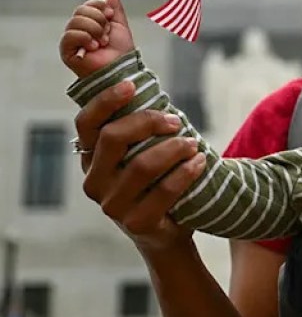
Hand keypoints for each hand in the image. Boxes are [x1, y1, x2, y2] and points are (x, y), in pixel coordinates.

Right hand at [59, 0, 135, 77]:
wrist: (120, 68)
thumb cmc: (121, 51)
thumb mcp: (120, 27)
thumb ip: (115, 10)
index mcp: (90, 23)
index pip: (88, 5)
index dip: (99, 6)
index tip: (110, 14)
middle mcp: (78, 29)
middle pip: (81, 10)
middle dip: (98, 19)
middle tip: (107, 32)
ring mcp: (71, 40)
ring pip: (76, 21)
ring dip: (94, 30)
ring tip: (102, 42)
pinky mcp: (66, 51)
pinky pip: (70, 35)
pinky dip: (85, 38)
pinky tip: (93, 47)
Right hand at [74, 79, 205, 252]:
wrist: (167, 231)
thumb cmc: (156, 180)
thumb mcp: (142, 152)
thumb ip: (140, 126)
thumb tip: (147, 84)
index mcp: (91, 158)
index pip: (86, 124)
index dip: (105, 101)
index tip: (131, 85)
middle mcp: (94, 181)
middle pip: (113, 137)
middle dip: (149, 121)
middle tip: (176, 121)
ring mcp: (112, 205)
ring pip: (141, 165)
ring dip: (174, 147)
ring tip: (194, 144)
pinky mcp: (137, 223)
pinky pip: (164, 191)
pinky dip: (186, 172)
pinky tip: (200, 161)